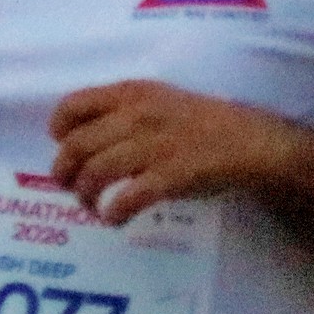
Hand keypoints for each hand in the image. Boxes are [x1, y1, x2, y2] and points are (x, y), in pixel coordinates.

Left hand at [49, 81, 299, 224]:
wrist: (254, 143)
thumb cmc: (207, 124)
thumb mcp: (163, 102)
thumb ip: (126, 113)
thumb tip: (87, 140)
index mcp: (134, 93)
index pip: (74, 105)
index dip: (59, 130)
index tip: (63, 146)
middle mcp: (139, 115)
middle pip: (77, 146)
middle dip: (64, 173)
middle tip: (71, 188)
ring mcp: (155, 145)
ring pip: (96, 172)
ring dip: (85, 196)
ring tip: (92, 207)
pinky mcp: (171, 175)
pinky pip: (127, 197)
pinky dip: (113, 212)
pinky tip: (115, 219)